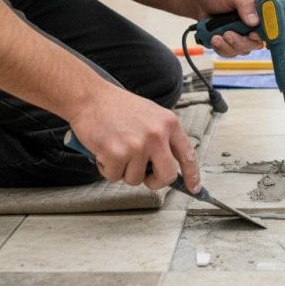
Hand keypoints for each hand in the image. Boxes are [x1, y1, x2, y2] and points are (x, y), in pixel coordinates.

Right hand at [71, 85, 200, 193]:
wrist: (90, 97)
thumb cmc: (118, 107)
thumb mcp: (152, 115)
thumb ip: (163, 136)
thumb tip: (170, 163)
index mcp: (169, 123)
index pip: (187, 155)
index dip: (192, 175)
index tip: (194, 188)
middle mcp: (157, 135)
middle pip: (166, 176)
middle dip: (155, 181)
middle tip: (145, 176)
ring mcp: (138, 145)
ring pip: (136, 179)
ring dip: (124, 171)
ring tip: (117, 150)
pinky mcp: (117, 154)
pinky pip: (114, 176)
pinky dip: (107, 169)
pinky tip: (104, 151)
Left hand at [197, 0, 262, 57]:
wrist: (200, 3)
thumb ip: (245, 5)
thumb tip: (254, 21)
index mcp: (259, 13)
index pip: (269, 28)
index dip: (262, 34)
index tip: (252, 35)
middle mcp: (253, 27)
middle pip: (256, 44)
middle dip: (240, 42)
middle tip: (228, 34)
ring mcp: (242, 37)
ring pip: (242, 51)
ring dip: (228, 46)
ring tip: (216, 37)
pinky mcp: (231, 45)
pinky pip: (230, 53)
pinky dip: (221, 48)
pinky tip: (214, 39)